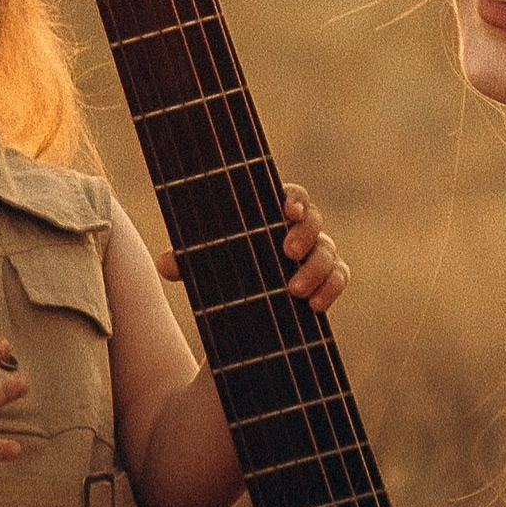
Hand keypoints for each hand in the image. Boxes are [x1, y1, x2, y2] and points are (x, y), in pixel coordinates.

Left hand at [155, 183, 348, 312]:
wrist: (241, 311)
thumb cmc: (222, 272)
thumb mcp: (203, 267)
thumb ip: (188, 262)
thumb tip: (166, 265)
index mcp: (271, 214)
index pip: (291, 195)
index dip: (294, 199)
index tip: (287, 211)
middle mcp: (298, 230)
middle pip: (314, 221)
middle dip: (305, 235)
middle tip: (287, 253)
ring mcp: (316, 254)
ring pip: (328, 252)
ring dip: (315, 269)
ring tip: (295, 291)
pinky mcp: (327, 280)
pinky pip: (339, 278)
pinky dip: (331, 289)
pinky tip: (315, 306)